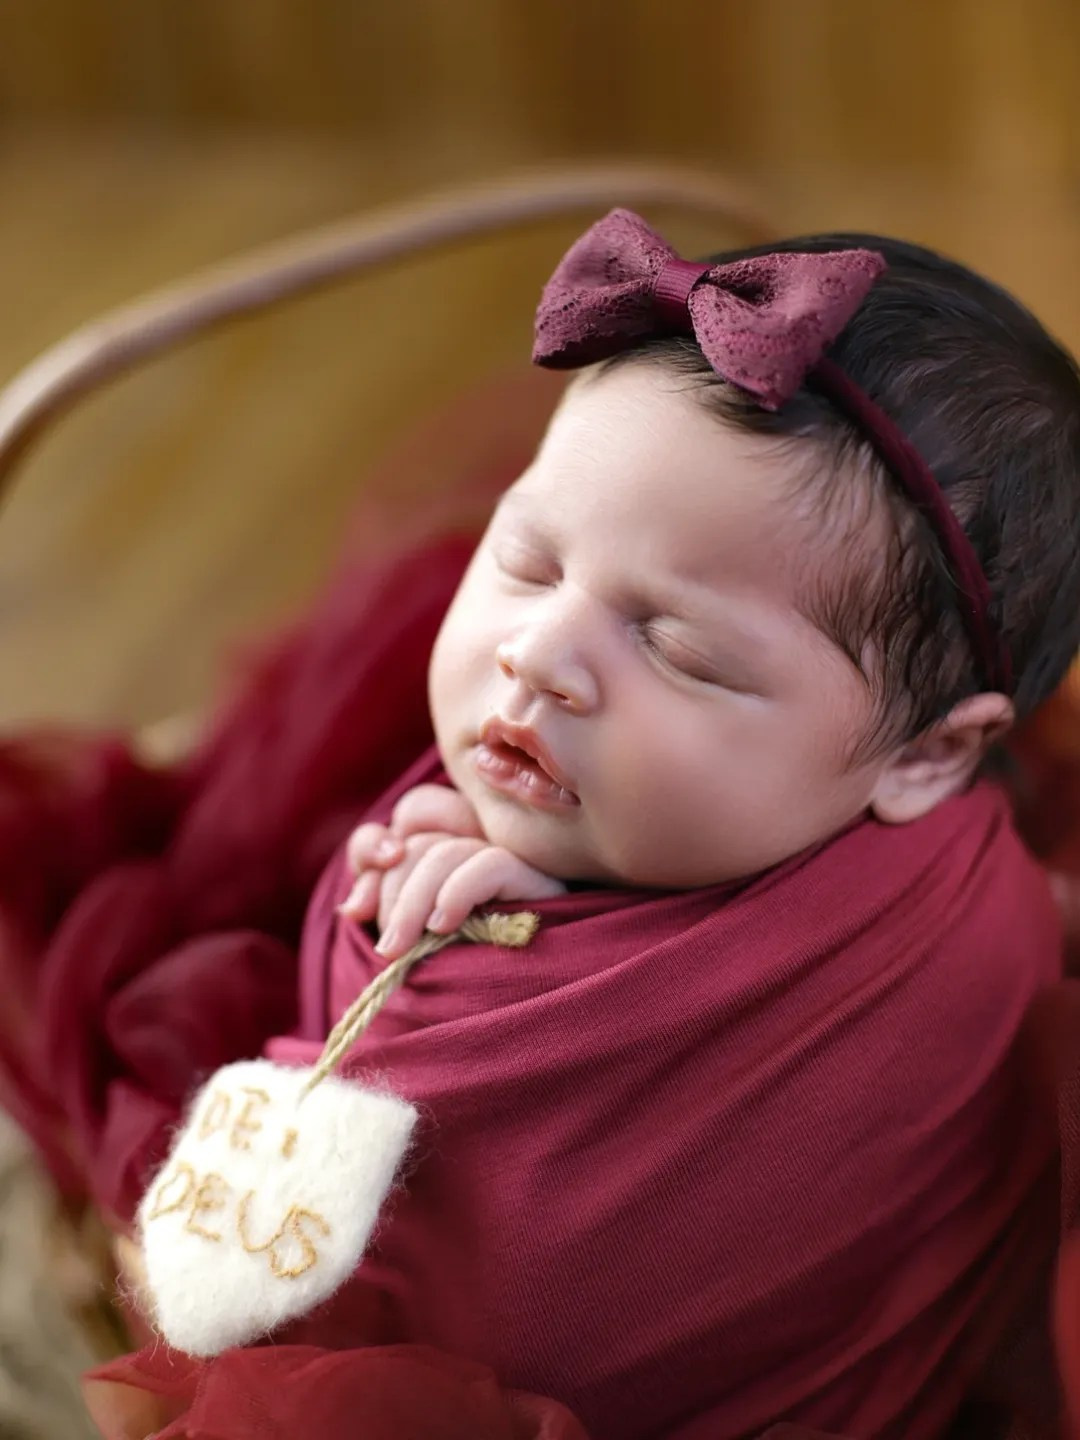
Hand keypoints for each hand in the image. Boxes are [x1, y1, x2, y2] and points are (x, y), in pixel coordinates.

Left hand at [339, 785, 564, 958]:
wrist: (528, 1009)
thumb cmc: (466, 978)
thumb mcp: (411, 938)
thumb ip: (381, 904)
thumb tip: (352, 908)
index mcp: (461, 842)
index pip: (412, 812)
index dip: (372, 848)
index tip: (357, 911)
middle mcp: (488, 839)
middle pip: (420, 837)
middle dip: (389, 893)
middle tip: (389, 947)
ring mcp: (515, 856)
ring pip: (444, 852)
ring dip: (411, 905)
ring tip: (404, 950)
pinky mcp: (540, 880)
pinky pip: (488, 864)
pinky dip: (456, 894)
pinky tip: (444, 928)